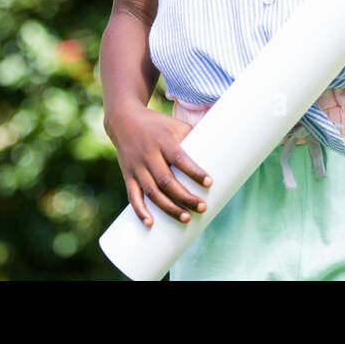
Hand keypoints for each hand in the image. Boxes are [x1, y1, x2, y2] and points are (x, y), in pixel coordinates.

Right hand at [105, 105, 212, 226]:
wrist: (124, 120)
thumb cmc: (158, 125)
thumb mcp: (175, 125)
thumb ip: (193, 138)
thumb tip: (220, 151)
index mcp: (163, 141)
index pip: (180, 158)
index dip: (194, 172)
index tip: (209, 183)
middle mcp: (149, 155)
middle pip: (166, 180)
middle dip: (185, 197)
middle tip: (202, 207)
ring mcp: (137, 167)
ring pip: (152, 192)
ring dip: (168, 208)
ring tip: (186, 218)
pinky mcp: (128, 175)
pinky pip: (133, 196)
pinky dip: (140, 211)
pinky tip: (150, 223)